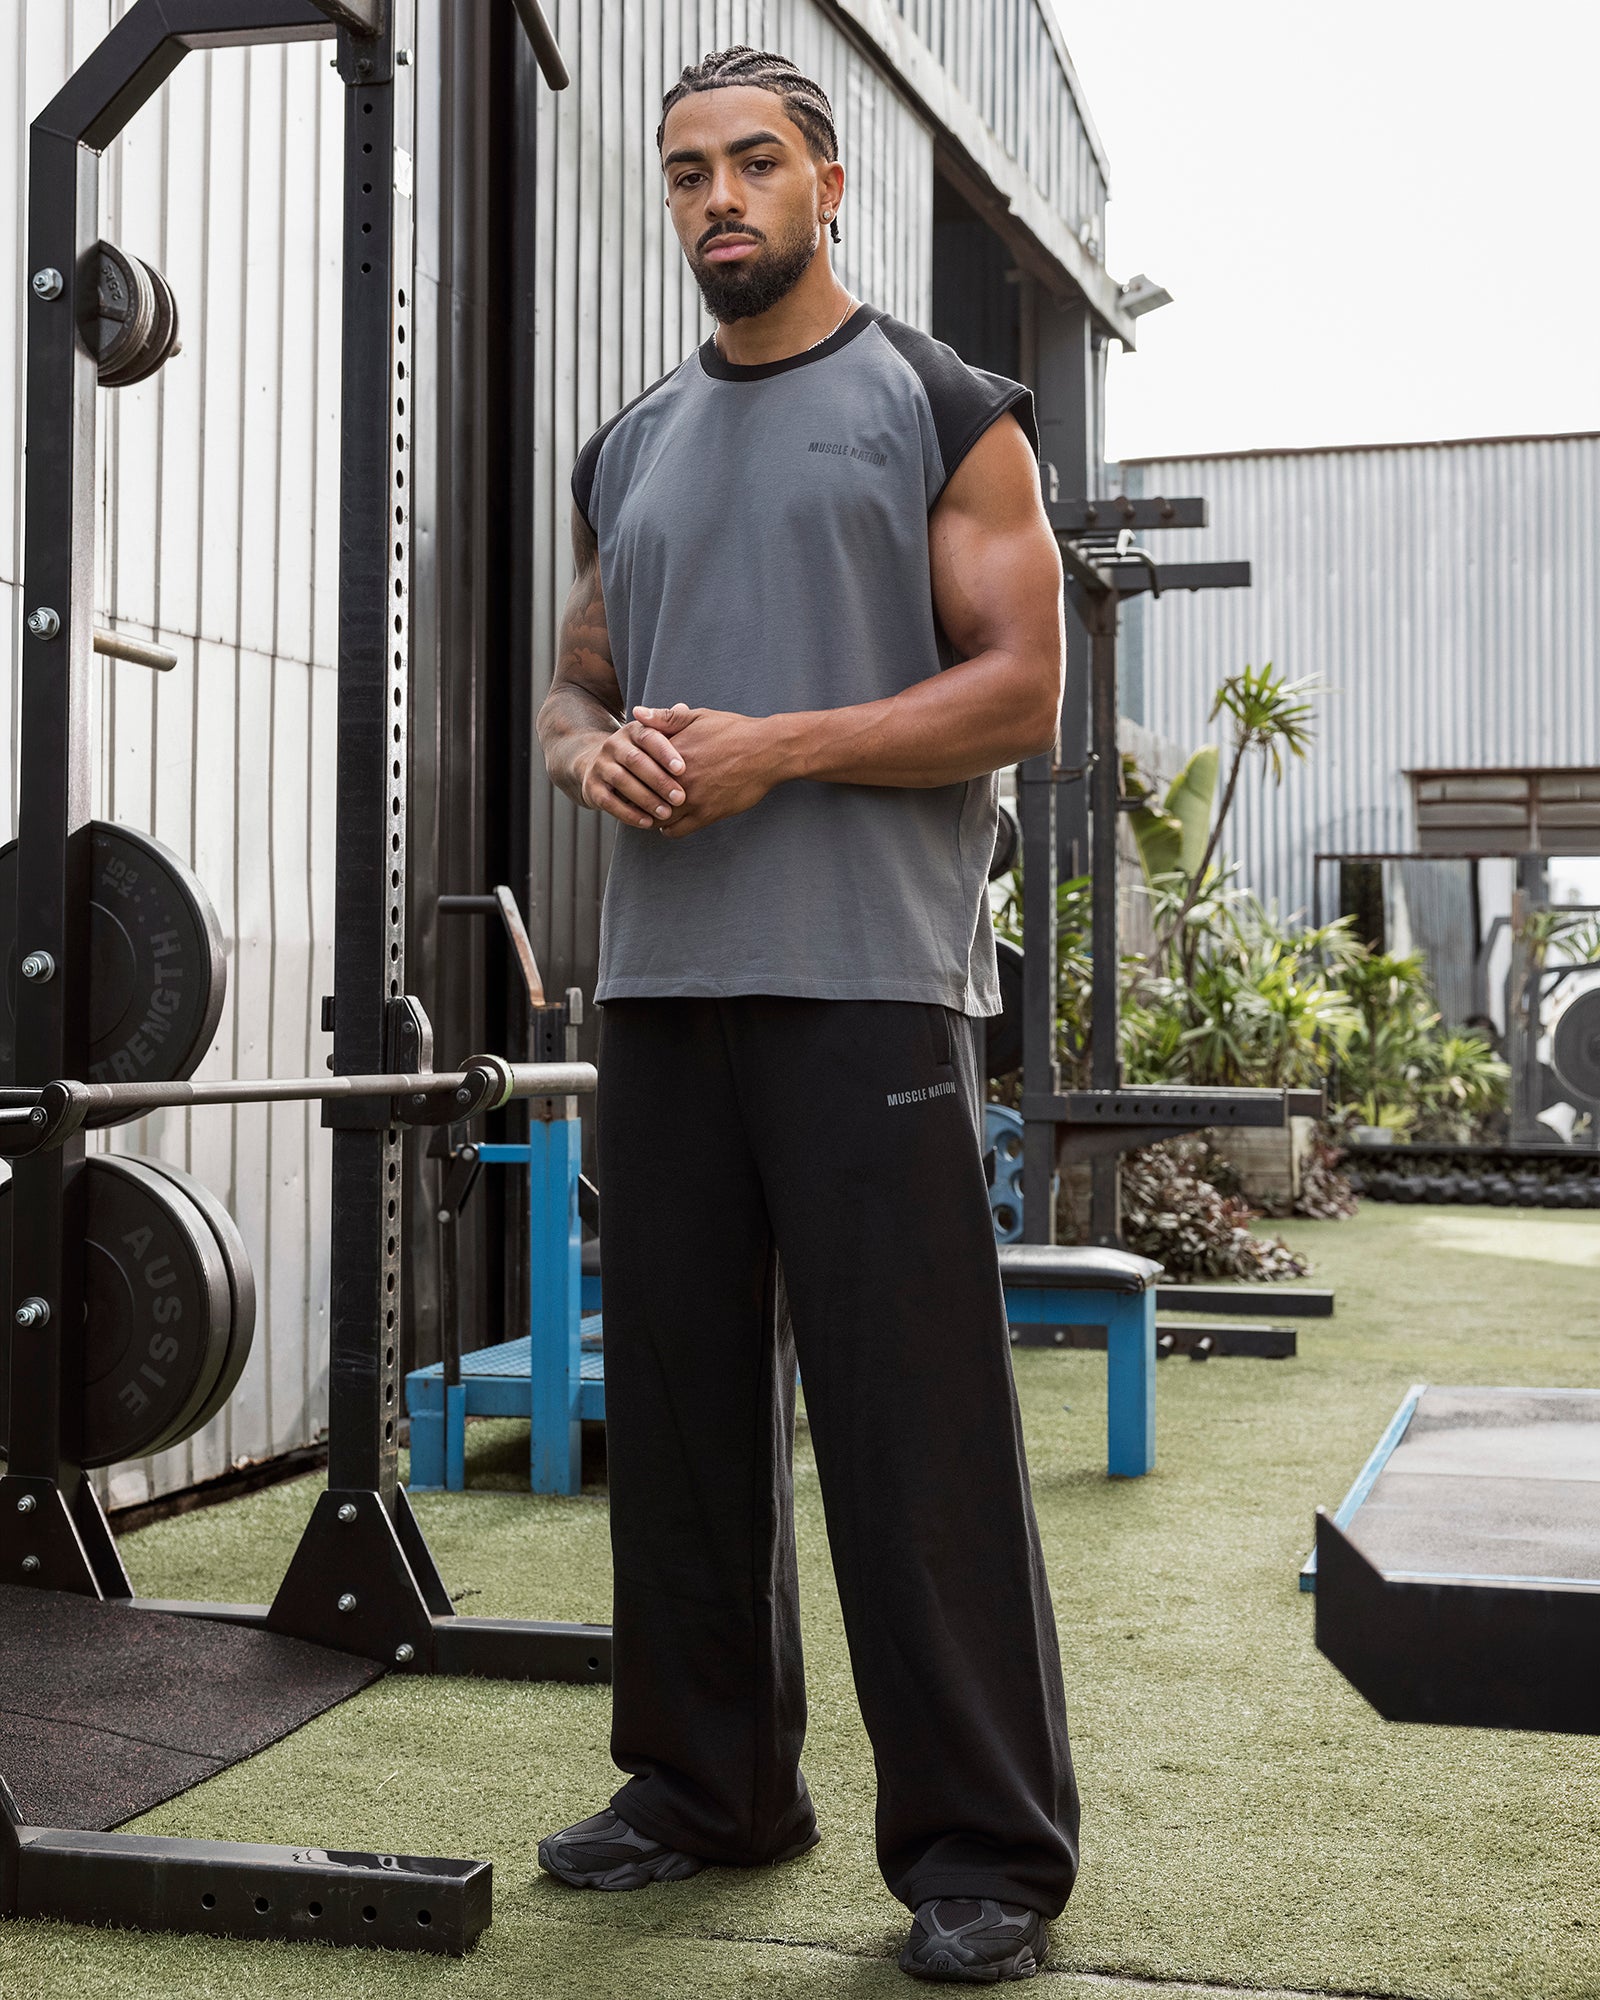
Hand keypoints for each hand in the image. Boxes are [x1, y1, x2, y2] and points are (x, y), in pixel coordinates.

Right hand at [577, 706, 692, 828]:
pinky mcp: (592, 787)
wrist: (595, 764)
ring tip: (666, 813)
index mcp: (632, 731)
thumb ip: (669, 724)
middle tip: (680, 797)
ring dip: (645, 799)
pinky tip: (647, 823)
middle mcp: (613, 745)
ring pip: (622, 781)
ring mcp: (600, 766)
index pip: (648, 737)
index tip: (683, 769)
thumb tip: (683, 707)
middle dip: (659, 780)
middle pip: (635, 761)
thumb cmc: (639, 752)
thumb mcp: (651, 736)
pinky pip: (609, 801)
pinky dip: (628, 814)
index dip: (665, 752)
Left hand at [635, 706, 788, 838]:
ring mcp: (692, 798)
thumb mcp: (699, 718)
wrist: (767, 751)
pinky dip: (669, 828)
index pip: (636, 769)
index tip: (630, 776)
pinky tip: (670, 822)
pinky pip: (676, 830)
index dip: (631, 774)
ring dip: (651, 815)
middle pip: (642, 796)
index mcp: (671, 753)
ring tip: (651, 811)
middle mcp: (678, 778)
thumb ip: (665, 718)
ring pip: (656, 816)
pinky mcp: (707, 814)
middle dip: (637, 797)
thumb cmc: (734, 731)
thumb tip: (636, 713)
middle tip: (634, 798)